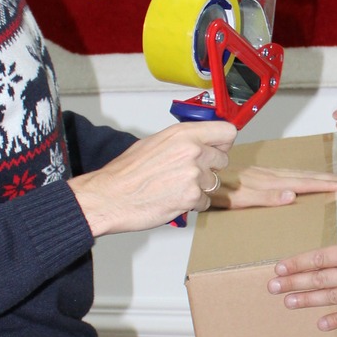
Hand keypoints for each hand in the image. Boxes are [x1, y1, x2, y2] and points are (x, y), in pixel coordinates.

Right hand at [70, 121, 234, 235]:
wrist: (110, 197)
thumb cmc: (126, 172)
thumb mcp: (154, 142)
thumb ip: (182, 140)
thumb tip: (200, 141)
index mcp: (183, 134)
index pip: (227, 132)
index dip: (223, 142)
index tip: (217, 148)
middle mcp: (192, 151)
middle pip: (223, 159)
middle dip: (210, 168)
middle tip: (188, 174)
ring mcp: (194, 175)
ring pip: (213, 183)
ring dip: (199, 188)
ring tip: (174, 188)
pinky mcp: (191, 197)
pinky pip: (205, 202)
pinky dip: (192, 204)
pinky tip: (173, 199)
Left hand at [210, 165, 336, 210]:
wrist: (199, 177)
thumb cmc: (217, 192)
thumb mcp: (240, 199)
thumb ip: (266, 197)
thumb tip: (292, 195)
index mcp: (270, 183)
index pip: (305, 184)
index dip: (326, 185)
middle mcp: (269, 176)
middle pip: (306, 176)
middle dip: (329, 179)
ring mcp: (264, 174)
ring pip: (298, 174)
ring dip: (318, 176)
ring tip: (335, 178)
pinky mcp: (258, 174)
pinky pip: (288, 174)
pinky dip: (302, 176)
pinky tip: (303, 179)